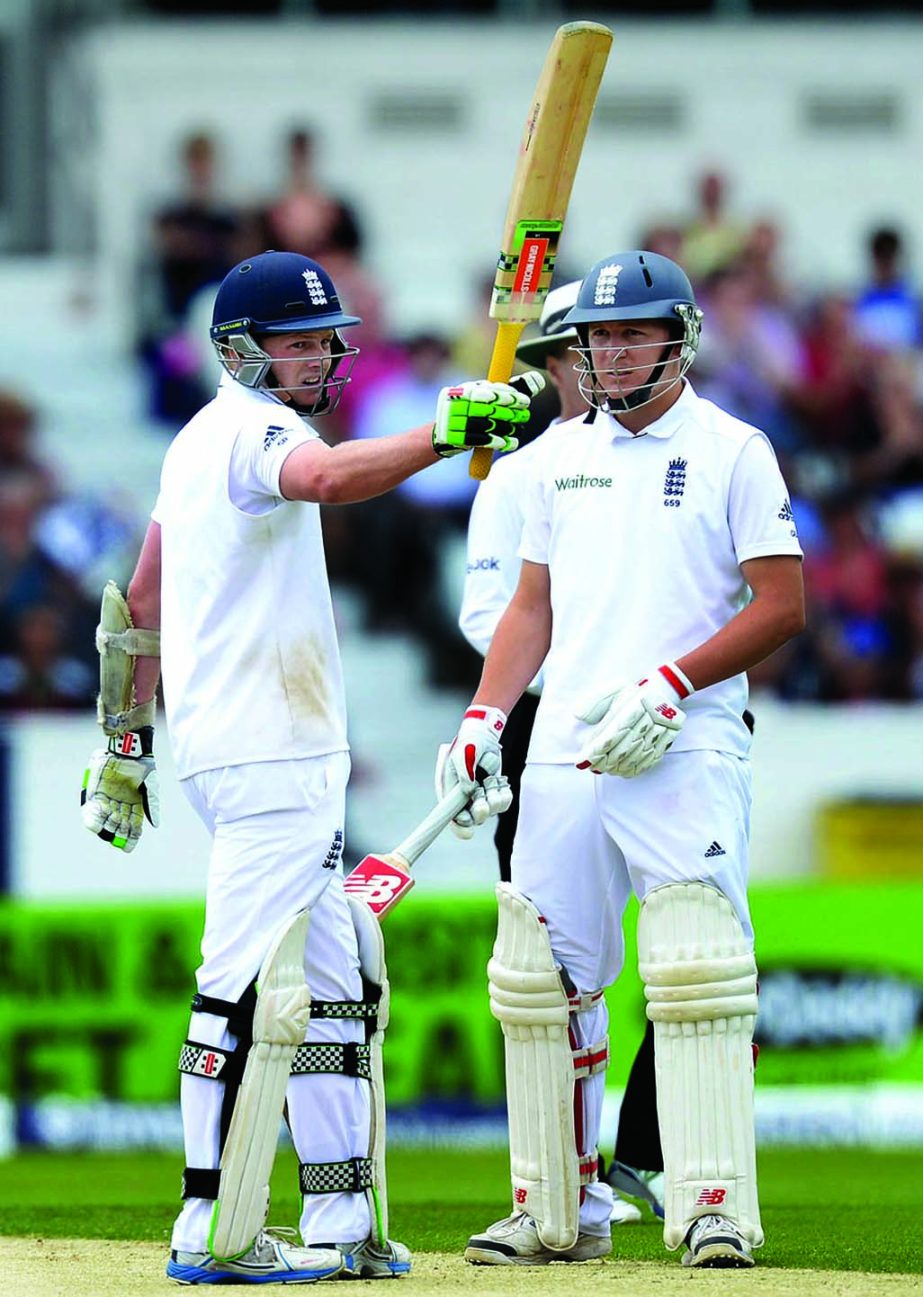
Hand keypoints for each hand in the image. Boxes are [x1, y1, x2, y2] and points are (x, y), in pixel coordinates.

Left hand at [81, 727, 159, 851]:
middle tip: (115, 841)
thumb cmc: (143, 767)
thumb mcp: (151, 787)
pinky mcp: (96, 792)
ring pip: (105, 818)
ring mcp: (108, 798)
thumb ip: (151, 805)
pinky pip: (92, 807)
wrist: (130, 750)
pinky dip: (92, 816)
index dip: (130, 837)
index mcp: (135, 805)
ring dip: (104, 827)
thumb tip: (154, 825)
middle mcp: (121, 804)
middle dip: (117, 833)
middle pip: (118, 824)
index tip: (127, 848)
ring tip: (103, 833)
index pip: (133, 825)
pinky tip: (92, 824)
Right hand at [432, 372, 543, 457]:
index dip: (507, 396)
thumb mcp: (479, 397)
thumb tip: (536, 382)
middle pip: (488, 408)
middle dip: (509, 412)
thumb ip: (502, 391)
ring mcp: (454, 421)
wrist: (442, 435)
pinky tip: (507, 442)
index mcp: (461, 390)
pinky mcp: (455, 438)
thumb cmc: (468, 412)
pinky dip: (495, 440)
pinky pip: (480, 439)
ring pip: (486, 424)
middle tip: (524, 416)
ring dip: (505, 428)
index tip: (524, 401)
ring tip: (518, 430)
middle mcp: (456, 404)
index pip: (487, 391)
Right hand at [435, 705, 512, 838]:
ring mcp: (481, 798)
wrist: (483, 738)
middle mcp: (466, 800)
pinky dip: (504, 795)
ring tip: (490, 780)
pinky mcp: (495, 794)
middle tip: (481, 796)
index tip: (465, 819)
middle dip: (480, 811)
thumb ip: (464, 770)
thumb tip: (469, 789)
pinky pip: (503, 803)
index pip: (452, 819)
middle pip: (474, 819)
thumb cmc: (468, 745)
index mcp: (450, 794)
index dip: (459, 825)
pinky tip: (500, 783)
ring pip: (491, 811)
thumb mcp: (463, 753)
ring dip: (493, 798)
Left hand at [575, 664, 692, 777]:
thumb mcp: (612, 690)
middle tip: (593, 768)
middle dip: (606, 762)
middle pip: (625, 748)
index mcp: (633, 705)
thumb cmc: (632, 692)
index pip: (613, 734)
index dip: (598, 750)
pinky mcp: (669, 737)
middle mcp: (649, 718)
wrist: (662, 689)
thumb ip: (594, 702)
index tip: (585, 759)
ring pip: (638, 755)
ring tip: (606, 770)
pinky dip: (638, 767)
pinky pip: (653, 757)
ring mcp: (660, 729)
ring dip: (620, 766)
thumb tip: (578, 715)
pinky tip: (625, 771)